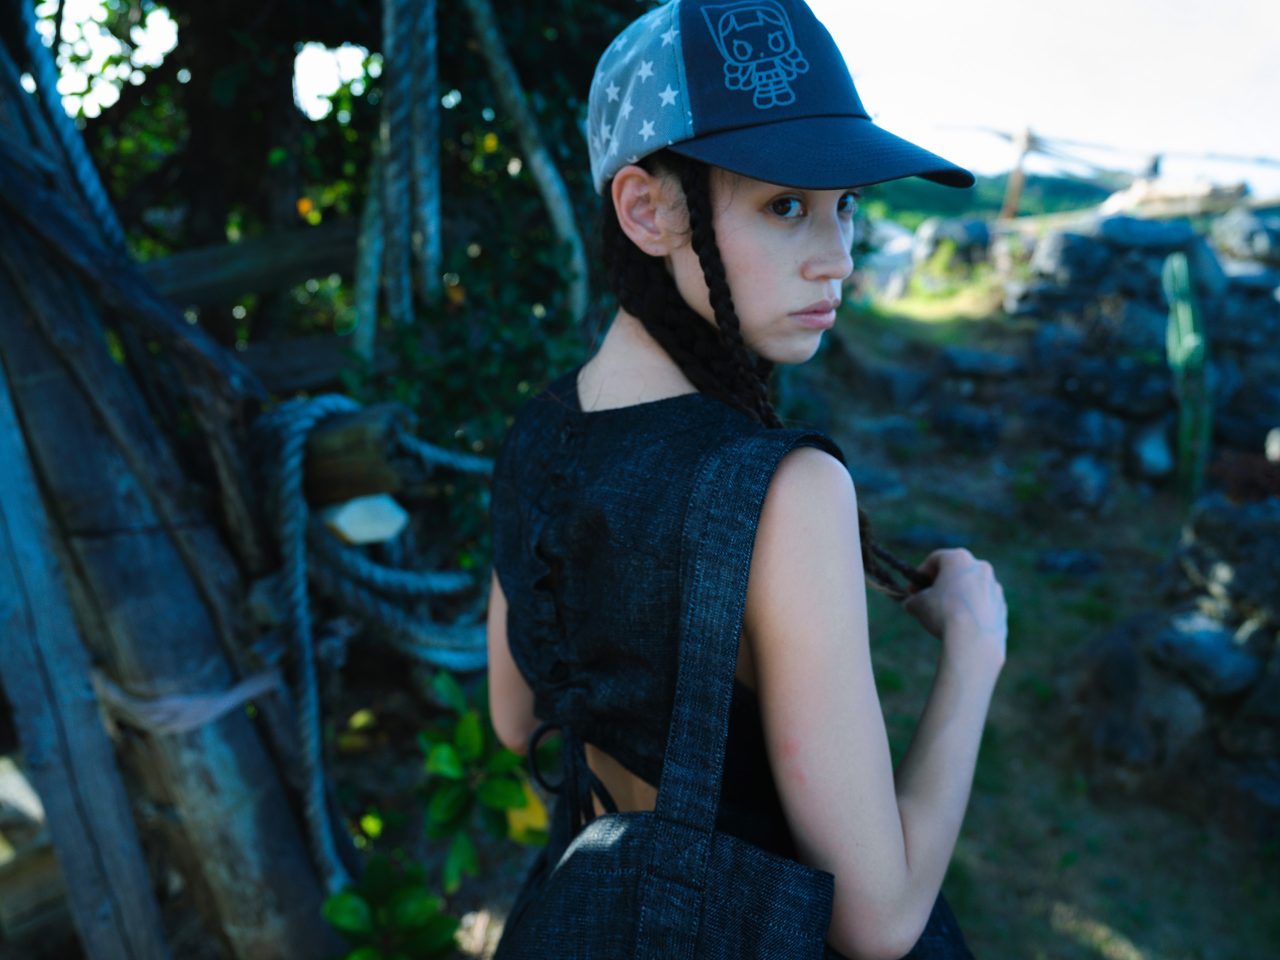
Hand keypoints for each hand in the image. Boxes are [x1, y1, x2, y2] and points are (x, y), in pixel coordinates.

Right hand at [901, 548, 1006, 667]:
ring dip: (957, 597)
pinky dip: (971, 610)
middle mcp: (980, 567)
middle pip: (956, 572)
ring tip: (945, 616)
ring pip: (971, 588)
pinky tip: (961, 626)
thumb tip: (911, 603)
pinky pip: (982, 604)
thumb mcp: (917, 604)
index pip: (935, 560)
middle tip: (928, 600)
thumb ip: (913, 599)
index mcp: (958, 558)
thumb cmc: (943, 614)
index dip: (920, 574)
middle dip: (940, 584)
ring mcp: (994, 587)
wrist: (973, 640)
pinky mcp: (1002, 606)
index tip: (912, 590)